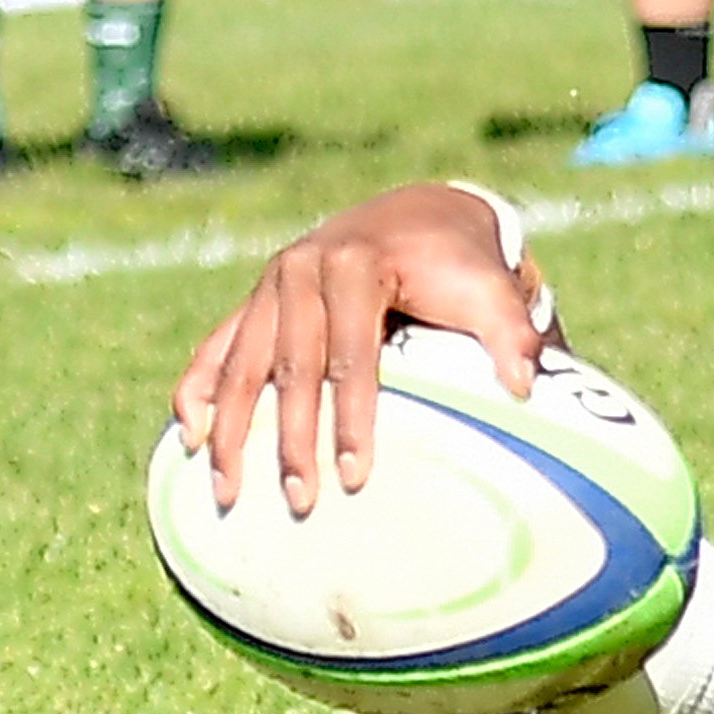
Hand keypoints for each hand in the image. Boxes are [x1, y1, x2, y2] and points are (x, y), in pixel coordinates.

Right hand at [172, 184, 550, 515]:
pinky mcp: (255, 298)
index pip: (350, 355)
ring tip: (227, 491)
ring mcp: (270, 283)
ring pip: (240, 363)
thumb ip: (511, 330)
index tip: (355, 476)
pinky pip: (216, 347)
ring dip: (229, 429)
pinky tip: (190, 437)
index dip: (351, 417)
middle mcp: (301, 269)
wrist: (422, 213)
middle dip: (289, 438)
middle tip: (299, 501)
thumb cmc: (460, 263)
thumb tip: (524, 386)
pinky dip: (199, 391)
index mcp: (355, 265)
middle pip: (288, 366)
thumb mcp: (491, 287)